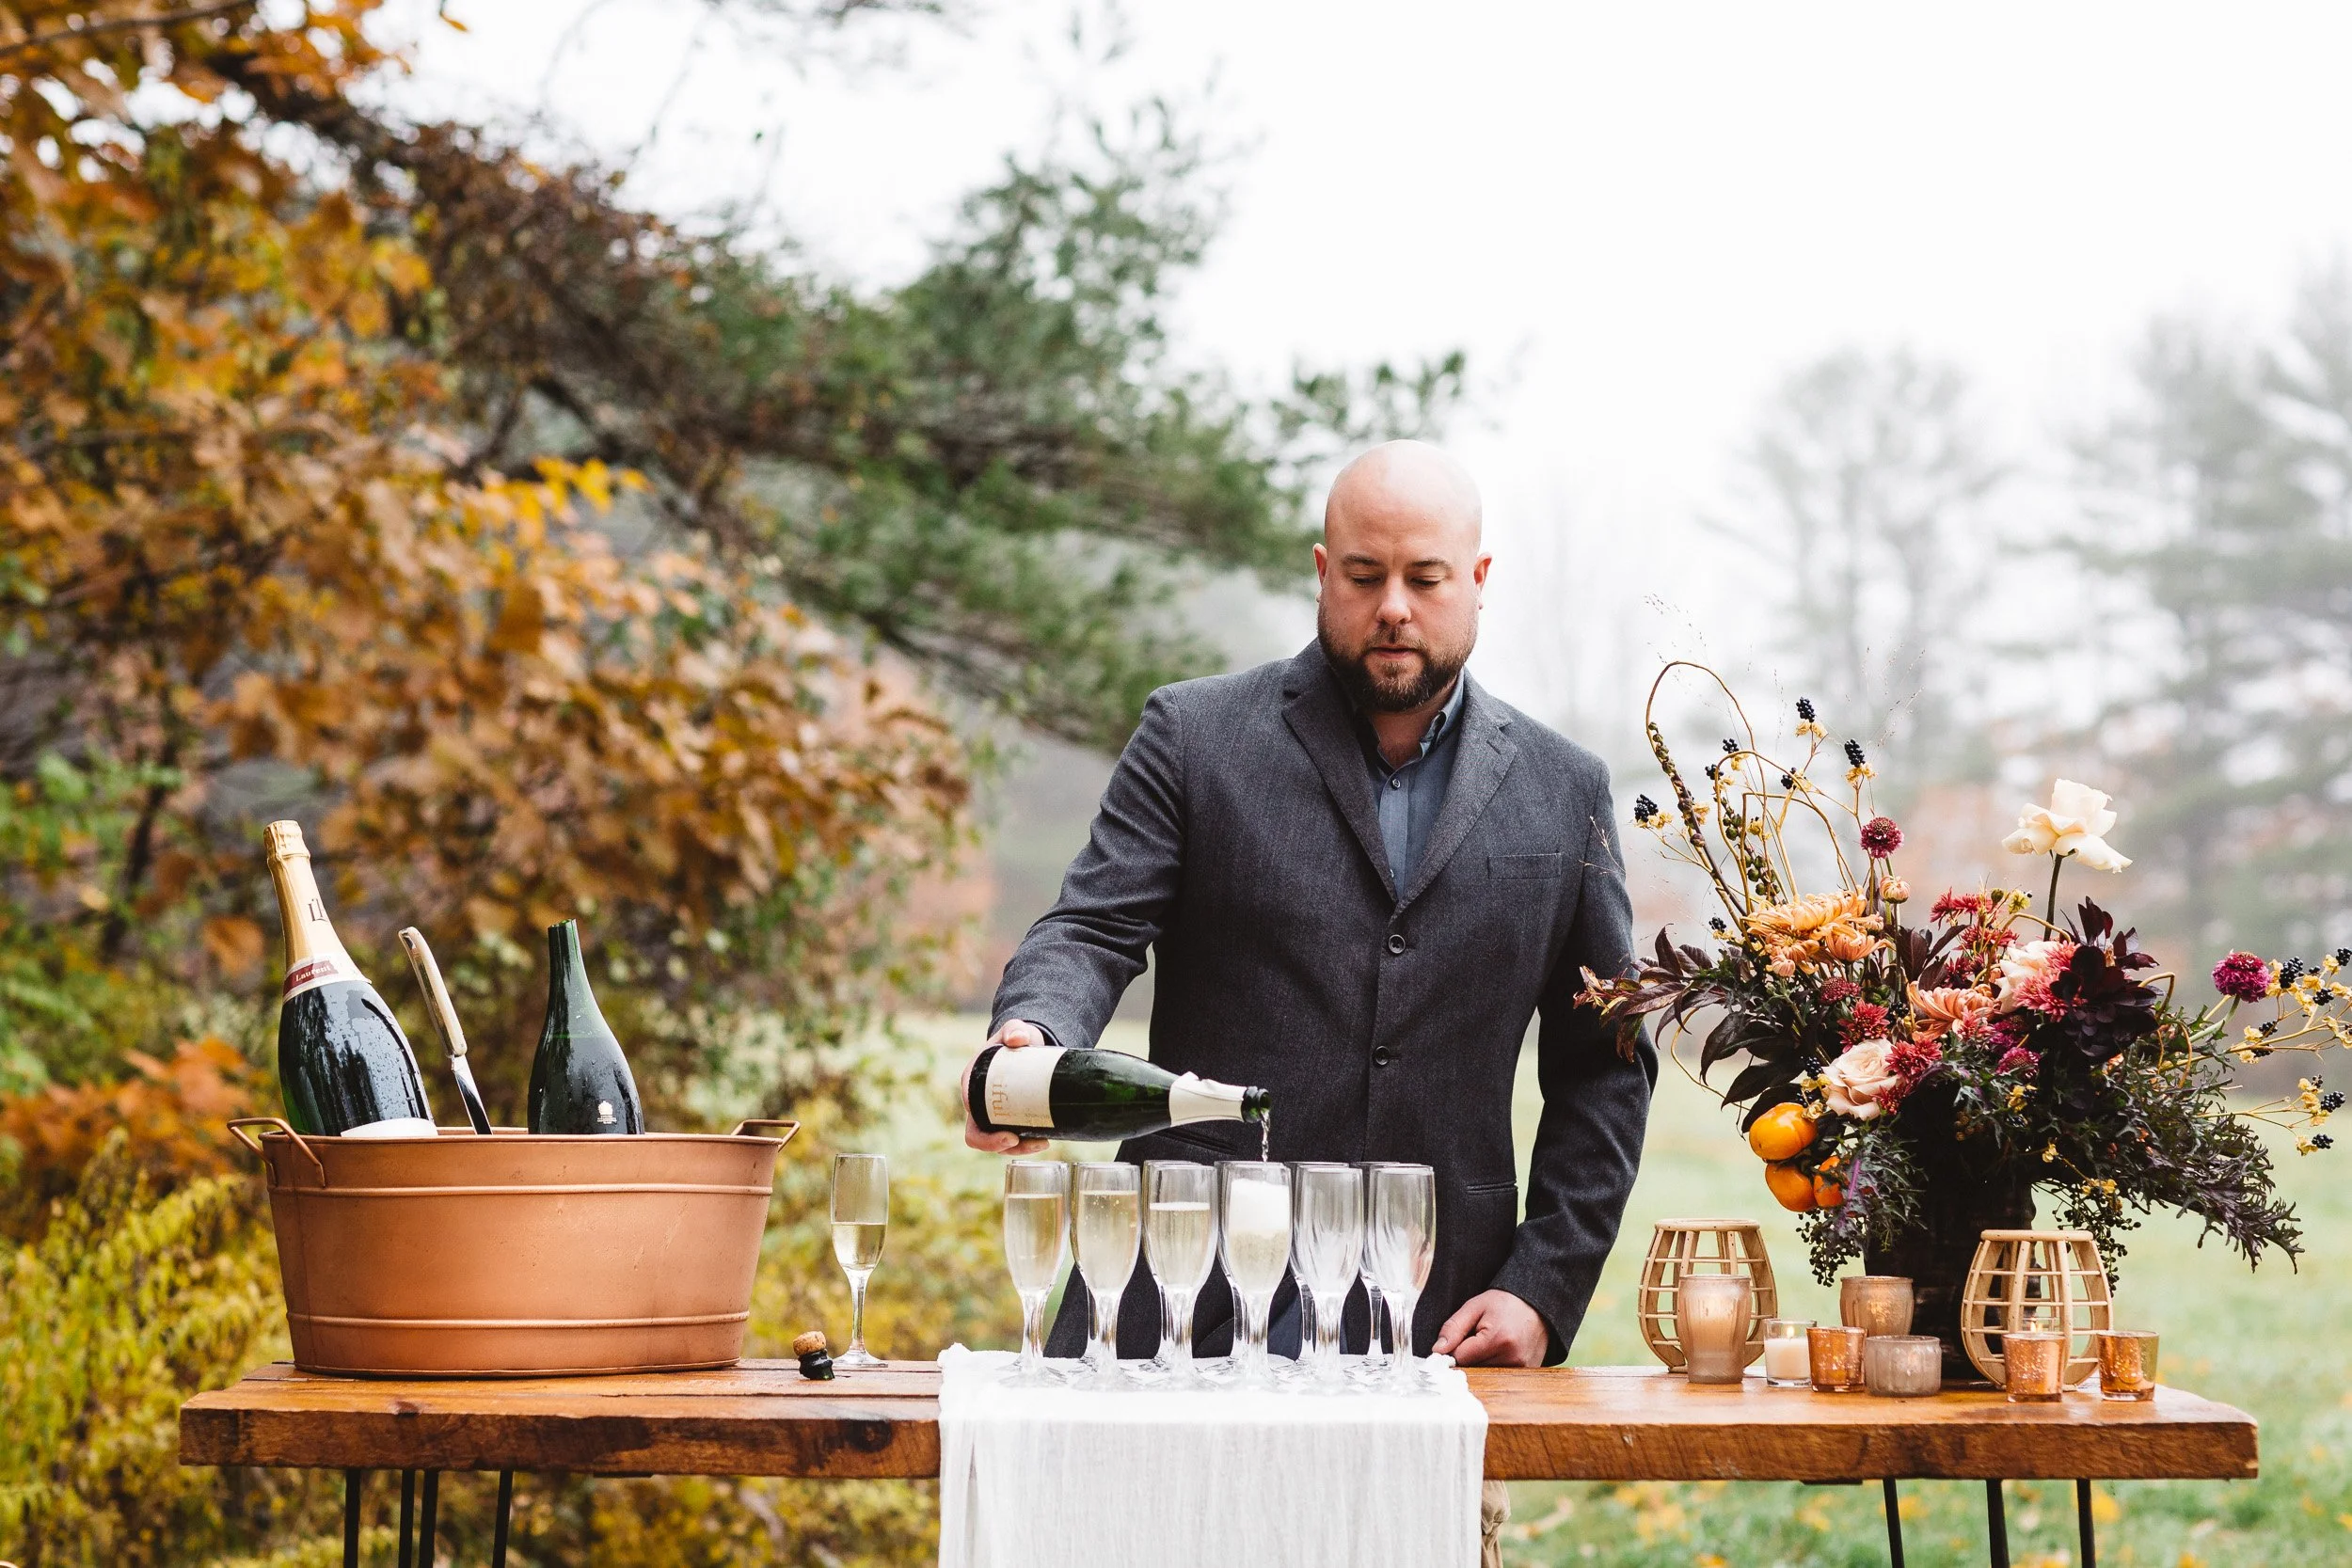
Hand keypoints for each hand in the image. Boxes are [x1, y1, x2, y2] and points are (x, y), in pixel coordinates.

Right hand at [962, 1018, 1052, 1154]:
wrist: (1027, 1041)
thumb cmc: (1016, 1037)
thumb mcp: (1015, 1030)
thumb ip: (1015, 1029)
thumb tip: (1018, 1038)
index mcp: (972, 1085)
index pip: (972, 1118)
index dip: (986, 1136)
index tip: (1011, 1136)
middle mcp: (978, 1103)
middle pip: (983, 1137)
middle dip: (1004, 1147)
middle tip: (1032, 1142)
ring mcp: (992, 1112)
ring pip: (999, 1142)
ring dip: (1019, 1149)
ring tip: (1042, 1142)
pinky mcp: (1007, 1116)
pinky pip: (1011, 1137)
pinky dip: (1025, 1143)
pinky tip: (1044, 1140)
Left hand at [1432, 1289, 1548, 1366]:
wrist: (1539, 1305)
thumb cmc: (1504, 1303)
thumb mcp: (1475, 1306)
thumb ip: (1453, 1328)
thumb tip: (1437, 1351)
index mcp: (1498, 1339)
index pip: (1461, 1357)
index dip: (1456, 1347)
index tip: (1463, 1336)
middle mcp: (1512, 1358)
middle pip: (1473, 1368)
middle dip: (1470, 1355)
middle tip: (1479, 1336)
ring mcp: (1522, 1369)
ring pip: (1485, 1373)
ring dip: (1483, 1361)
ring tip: (1492, 1342)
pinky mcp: (1527, 1374)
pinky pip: (1500, 1376)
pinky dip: (1495, 1365)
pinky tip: (1502, 1350)